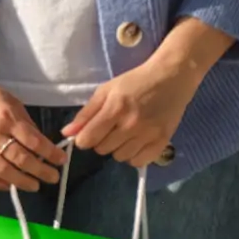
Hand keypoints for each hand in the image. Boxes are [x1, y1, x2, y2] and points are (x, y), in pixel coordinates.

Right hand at [0, 45, 64, 194]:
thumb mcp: (8, 99)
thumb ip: (23, 121)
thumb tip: (39, 144)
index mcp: (6, 116)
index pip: (34, 141)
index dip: (50, 154)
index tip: (61, 162)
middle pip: (20, 160)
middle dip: (40, 171)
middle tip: (52, 178)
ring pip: (2, 171)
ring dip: (21, 182)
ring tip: (34, 186)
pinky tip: (8, 186)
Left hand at [61, 19, 228, 169]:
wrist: (172, 77)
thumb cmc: (136, 81)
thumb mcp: (107, 90)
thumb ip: (86, 113)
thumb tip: (66, 133)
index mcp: (115, 109)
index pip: (87, 140)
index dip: (85, 138)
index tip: (92, 131)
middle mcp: (131, 124)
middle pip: (102, 150)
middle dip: (103, 140)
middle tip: (113, 126)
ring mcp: (148, 135)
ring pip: (120, 157)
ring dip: (119, 148)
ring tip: (127, 133)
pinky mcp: (162, 142)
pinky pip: (139, 162)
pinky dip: (135, 155)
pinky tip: (138, 141)